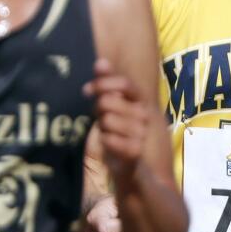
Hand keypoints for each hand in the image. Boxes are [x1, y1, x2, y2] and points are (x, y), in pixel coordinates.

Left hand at [84, 59, 150, 178]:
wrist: (132, 170)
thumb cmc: (118, 134)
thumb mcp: (111, 107)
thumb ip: (107, 84)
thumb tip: (100, 61)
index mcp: (139, 100)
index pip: (124, 83)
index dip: (102, 84)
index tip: (86, 91)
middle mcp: (144, 114)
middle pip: (109, 101)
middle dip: (98, 109)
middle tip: (100, 120)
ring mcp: (142, 132)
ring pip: (107, 120)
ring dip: (102, 128)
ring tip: (107, 133)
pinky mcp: (136, 151)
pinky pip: (110, 139)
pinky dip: (105, 141)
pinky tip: (108, 144)